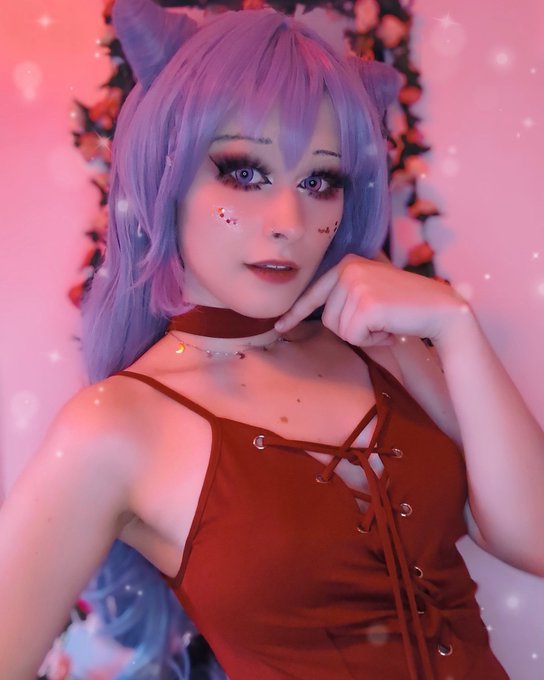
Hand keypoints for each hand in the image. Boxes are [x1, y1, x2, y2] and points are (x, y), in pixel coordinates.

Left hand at [275, 254, 469, 346]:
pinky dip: (372, 340)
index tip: (280, 326)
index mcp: (347, 263)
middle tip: (380, 322)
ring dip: (363, 335)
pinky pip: (353, 337)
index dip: (296, 313)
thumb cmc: (405, 307)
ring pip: (339, 329)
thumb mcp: (370, 293)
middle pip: (327, 318)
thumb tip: (316, 315)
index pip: (314, 293)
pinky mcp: (366, 303)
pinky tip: (391, 329)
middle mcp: (348, 268)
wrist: (441, 309)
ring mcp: (356, 284)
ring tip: (387, 322)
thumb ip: (345, 297)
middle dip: (351, 329)